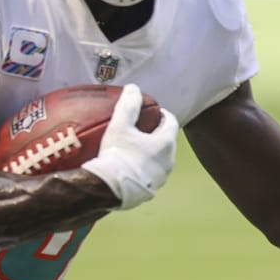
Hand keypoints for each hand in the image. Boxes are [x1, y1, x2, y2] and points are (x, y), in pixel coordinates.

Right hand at [80, 84, 178, 209]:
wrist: (109, 189)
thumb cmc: (117, 155)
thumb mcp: (121, 126)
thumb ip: (129, 105)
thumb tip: (134, 88)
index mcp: (165, 143)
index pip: (171, 122)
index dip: (163, 115)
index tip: (153, 112)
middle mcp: (169, 161)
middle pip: (167, 141)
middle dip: (157, 133)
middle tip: (142, 128)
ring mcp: (161, 178)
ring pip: (161, 160)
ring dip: (152, 152)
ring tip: (136, 147)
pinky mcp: (151, 191)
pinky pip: (151, 174)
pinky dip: (145, 167)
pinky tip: (131, 166)